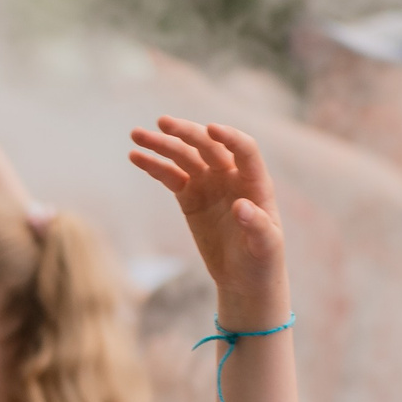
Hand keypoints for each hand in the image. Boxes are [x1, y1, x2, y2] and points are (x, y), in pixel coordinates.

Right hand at [127, 118, 289, 319]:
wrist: (244, 278)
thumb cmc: (262, 262)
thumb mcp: (265, 247)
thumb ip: (257, 225)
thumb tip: (240, 206)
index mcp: (255, 183)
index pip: (244, 150)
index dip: (229, 137)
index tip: (210, 130)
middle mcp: (232, 176)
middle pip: (207, 146)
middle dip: (186, 133)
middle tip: (163, 123)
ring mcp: (209, 184)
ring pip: (184, 157)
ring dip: (162, 145)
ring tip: (136, 136)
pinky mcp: (191, 197)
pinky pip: (170, 176)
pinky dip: (153, 166)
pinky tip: (136, 157)